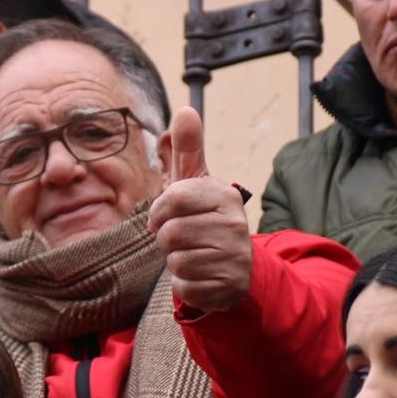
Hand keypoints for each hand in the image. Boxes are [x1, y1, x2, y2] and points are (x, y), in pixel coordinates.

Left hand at [148, 106, 253, 312]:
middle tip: (184, 239)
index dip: (159, 212)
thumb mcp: (196, 183)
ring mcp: (235, 257)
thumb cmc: (205, 219)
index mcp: (224, 195)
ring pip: (176, 261)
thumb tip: (185, 110)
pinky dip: (185, 285)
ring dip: (176, 262)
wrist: (237, 266)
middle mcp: (235, 224)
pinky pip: (185, 287)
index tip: (166, 217)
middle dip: (167, 240)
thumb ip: (189, 149)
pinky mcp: (229, 287)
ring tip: (194, 255)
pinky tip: (201, 276)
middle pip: (169, 234)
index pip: (171, 199)